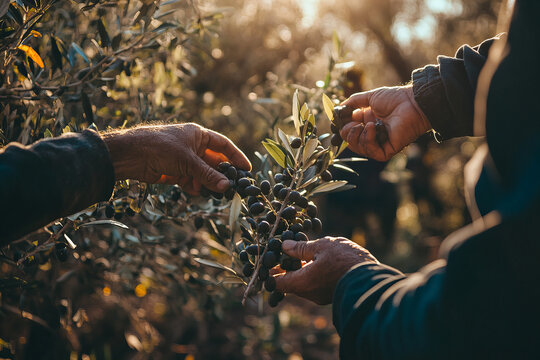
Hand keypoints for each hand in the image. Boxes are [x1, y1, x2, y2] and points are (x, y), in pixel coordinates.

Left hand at [102, 123, 250, 193]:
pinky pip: (191, 181)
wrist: (130, 155)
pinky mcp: (175, 172)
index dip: (236, 157)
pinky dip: (195, 186)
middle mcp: (193, 146)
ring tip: (216, 193)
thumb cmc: (160, 147)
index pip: (224, 146)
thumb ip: (208, 175)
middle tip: (234, 187)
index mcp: (198, 135)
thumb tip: (227, 186)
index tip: (247, 170)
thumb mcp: (188, 161)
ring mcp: (184, 160)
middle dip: (222, 174)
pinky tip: (197, 191)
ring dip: (209, 183)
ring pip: (203, 173)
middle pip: (214, 162)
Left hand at [273, 237, 377, 304]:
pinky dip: (311, 274)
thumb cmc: (346, 261)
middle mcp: (309, 294)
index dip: (269, 272)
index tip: (267, 261)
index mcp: (302, 283)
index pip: (277, 283)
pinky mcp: (331, 294)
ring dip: (299, 271)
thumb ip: (301, 248)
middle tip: (282, 254)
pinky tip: (315, 261)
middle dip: (284, 269)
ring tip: (299, 254)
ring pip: (303, 284)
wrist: (373, 278)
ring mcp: (321, 296)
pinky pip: (315, 285)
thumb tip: (284, 246)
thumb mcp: (322, 246)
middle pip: (289, 284)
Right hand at [339, 86, 430, 160]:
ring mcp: (378, 144)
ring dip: (357, 135)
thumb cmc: (394, 98)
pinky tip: (372, 127)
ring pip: (357, 147)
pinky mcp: (386, 151)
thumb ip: (353, 102)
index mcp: (365, 122)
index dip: (340, 126)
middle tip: (354, 123)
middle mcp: (370, 134)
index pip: (346, 130)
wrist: (412, 103)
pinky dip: (367, 139)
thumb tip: (338, 109)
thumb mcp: (369, 97)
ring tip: (366, 124)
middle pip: (349, 141)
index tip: (337, 120)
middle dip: (347, 132)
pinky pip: (370, 151)